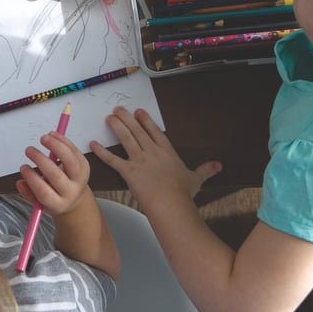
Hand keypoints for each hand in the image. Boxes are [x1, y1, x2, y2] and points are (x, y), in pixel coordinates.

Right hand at [16, 131, 89, 215]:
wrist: (75, 198)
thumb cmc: (55, 198)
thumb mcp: (40, 202)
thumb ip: (28, 192)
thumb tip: (20, 183)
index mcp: (58, 205)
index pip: (44, 192)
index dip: (32, 178)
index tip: (23, 167)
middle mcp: (71, 192)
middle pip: (56, 175)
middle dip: (40, 160)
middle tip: (29, 150)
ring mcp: (80, 179)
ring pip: (70, 161)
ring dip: (56, 146)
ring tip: (44, 138)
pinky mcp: (85, 167)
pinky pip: (75, 152)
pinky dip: (64, 142)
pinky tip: (53, 136)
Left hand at [91, 106, 221, 208]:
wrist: (170, 202)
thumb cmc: (183, 192)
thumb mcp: (196, 179)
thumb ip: (205, 170)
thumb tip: (219, 165)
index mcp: (167, 152)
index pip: (155, 132)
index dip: (146, 121)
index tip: (138, 112)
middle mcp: (151, 152)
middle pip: (137, 131)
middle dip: (127, 119)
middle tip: (118, 109)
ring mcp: (139, 160)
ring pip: (126, 139)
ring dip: (117, 127)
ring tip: (109, 117)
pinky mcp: (128, 171)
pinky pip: (112, 160)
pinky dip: (102, 152)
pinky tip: (93, 144)